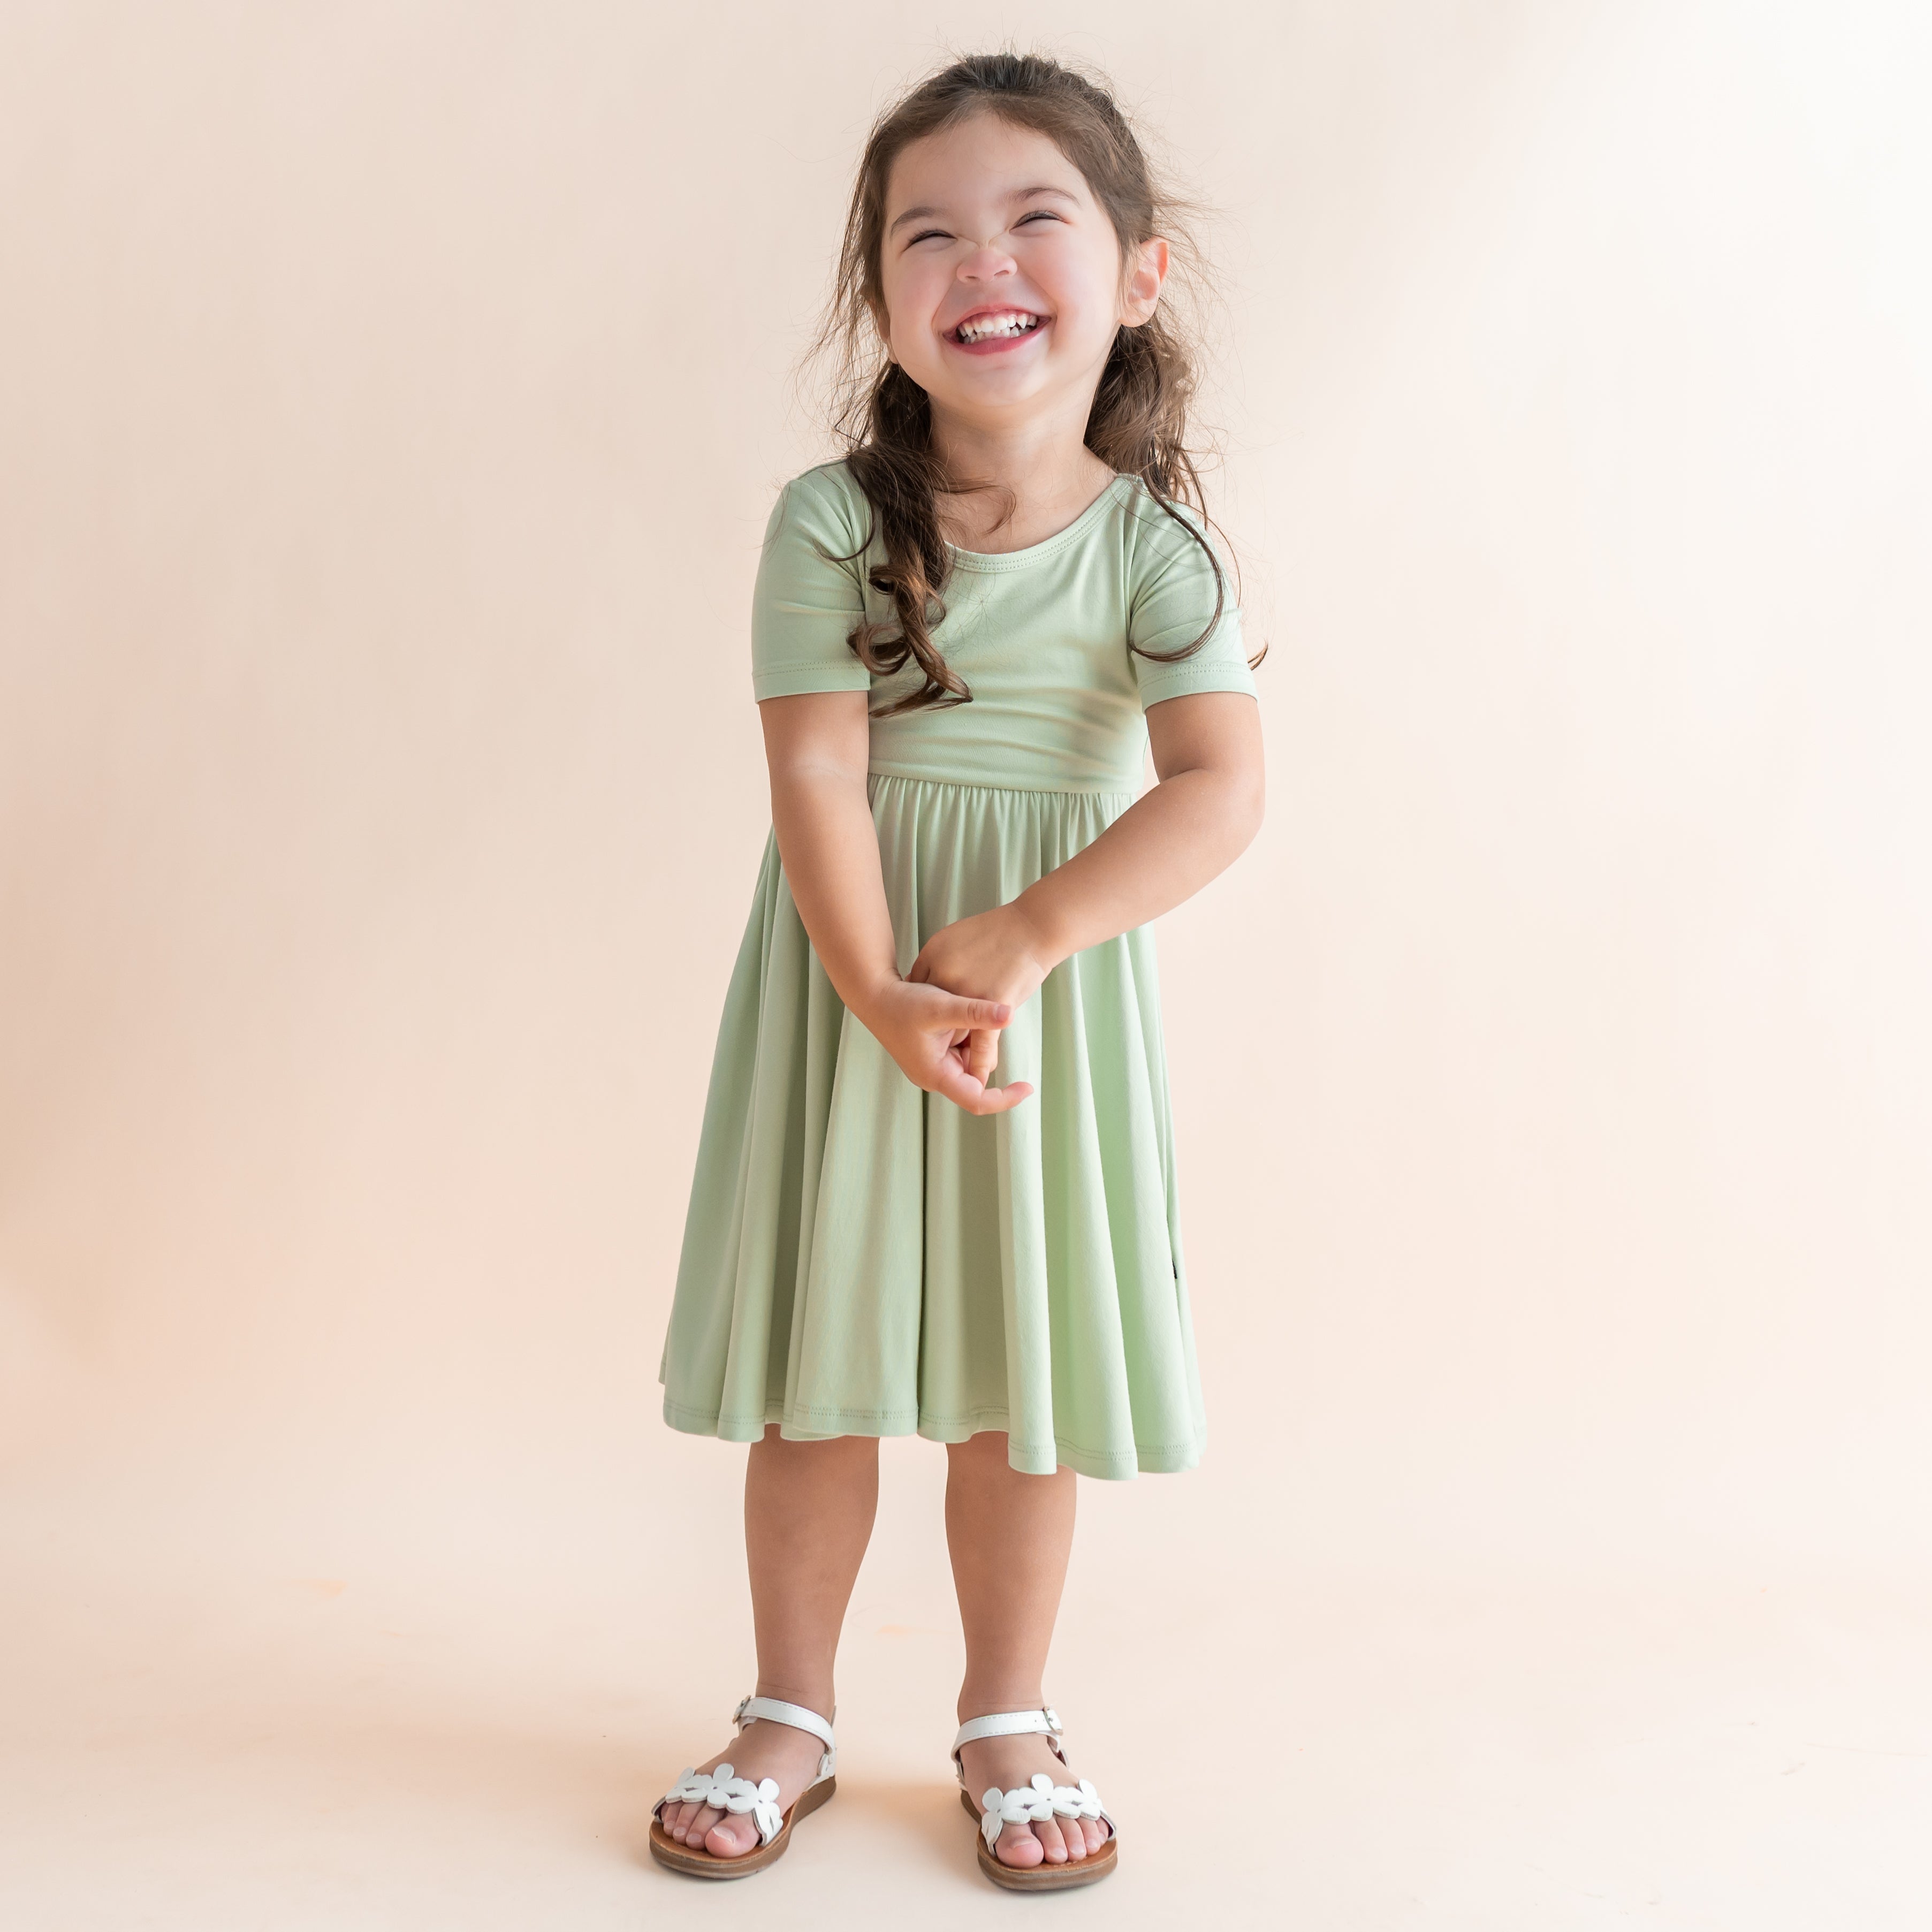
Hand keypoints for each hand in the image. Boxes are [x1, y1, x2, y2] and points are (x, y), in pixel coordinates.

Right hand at [857, 978, 1034, 1114]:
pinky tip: (955, 1011)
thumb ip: (976, 1012)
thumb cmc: (902, 1002)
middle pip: (976, 1075)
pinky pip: (960, 1049)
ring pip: (970, 1059)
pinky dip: (966, 1032)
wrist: (874, 994)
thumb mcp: (942, 1006)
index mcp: (936, 1074)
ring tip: (959, 1011)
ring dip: (974, 1038)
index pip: (978, 1100)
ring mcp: (932, 1066)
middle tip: (978, 1017)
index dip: (1006, 1098)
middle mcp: (934, 1076)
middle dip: (984, 1048)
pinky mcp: (932, 1054)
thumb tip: (1010, 1014)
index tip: (1028, 1087)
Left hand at [907, 903, 1057, 1088]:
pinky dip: (980, 1062)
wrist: (1033, 926)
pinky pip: (981, 1044)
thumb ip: (938, 962)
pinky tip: (980, 1075)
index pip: (919, 993)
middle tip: (948, 1044)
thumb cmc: (1000, 932)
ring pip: (955, 1034)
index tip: (929, 1021)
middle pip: (934, 1017)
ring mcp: (965, 992)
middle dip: (943, 1032)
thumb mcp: (955, 938)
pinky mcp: (990, 1006)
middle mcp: (942, 976)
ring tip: (963, 1063)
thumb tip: (927, 984)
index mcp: (931, 957)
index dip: (927, 1009)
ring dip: (962, 1049)